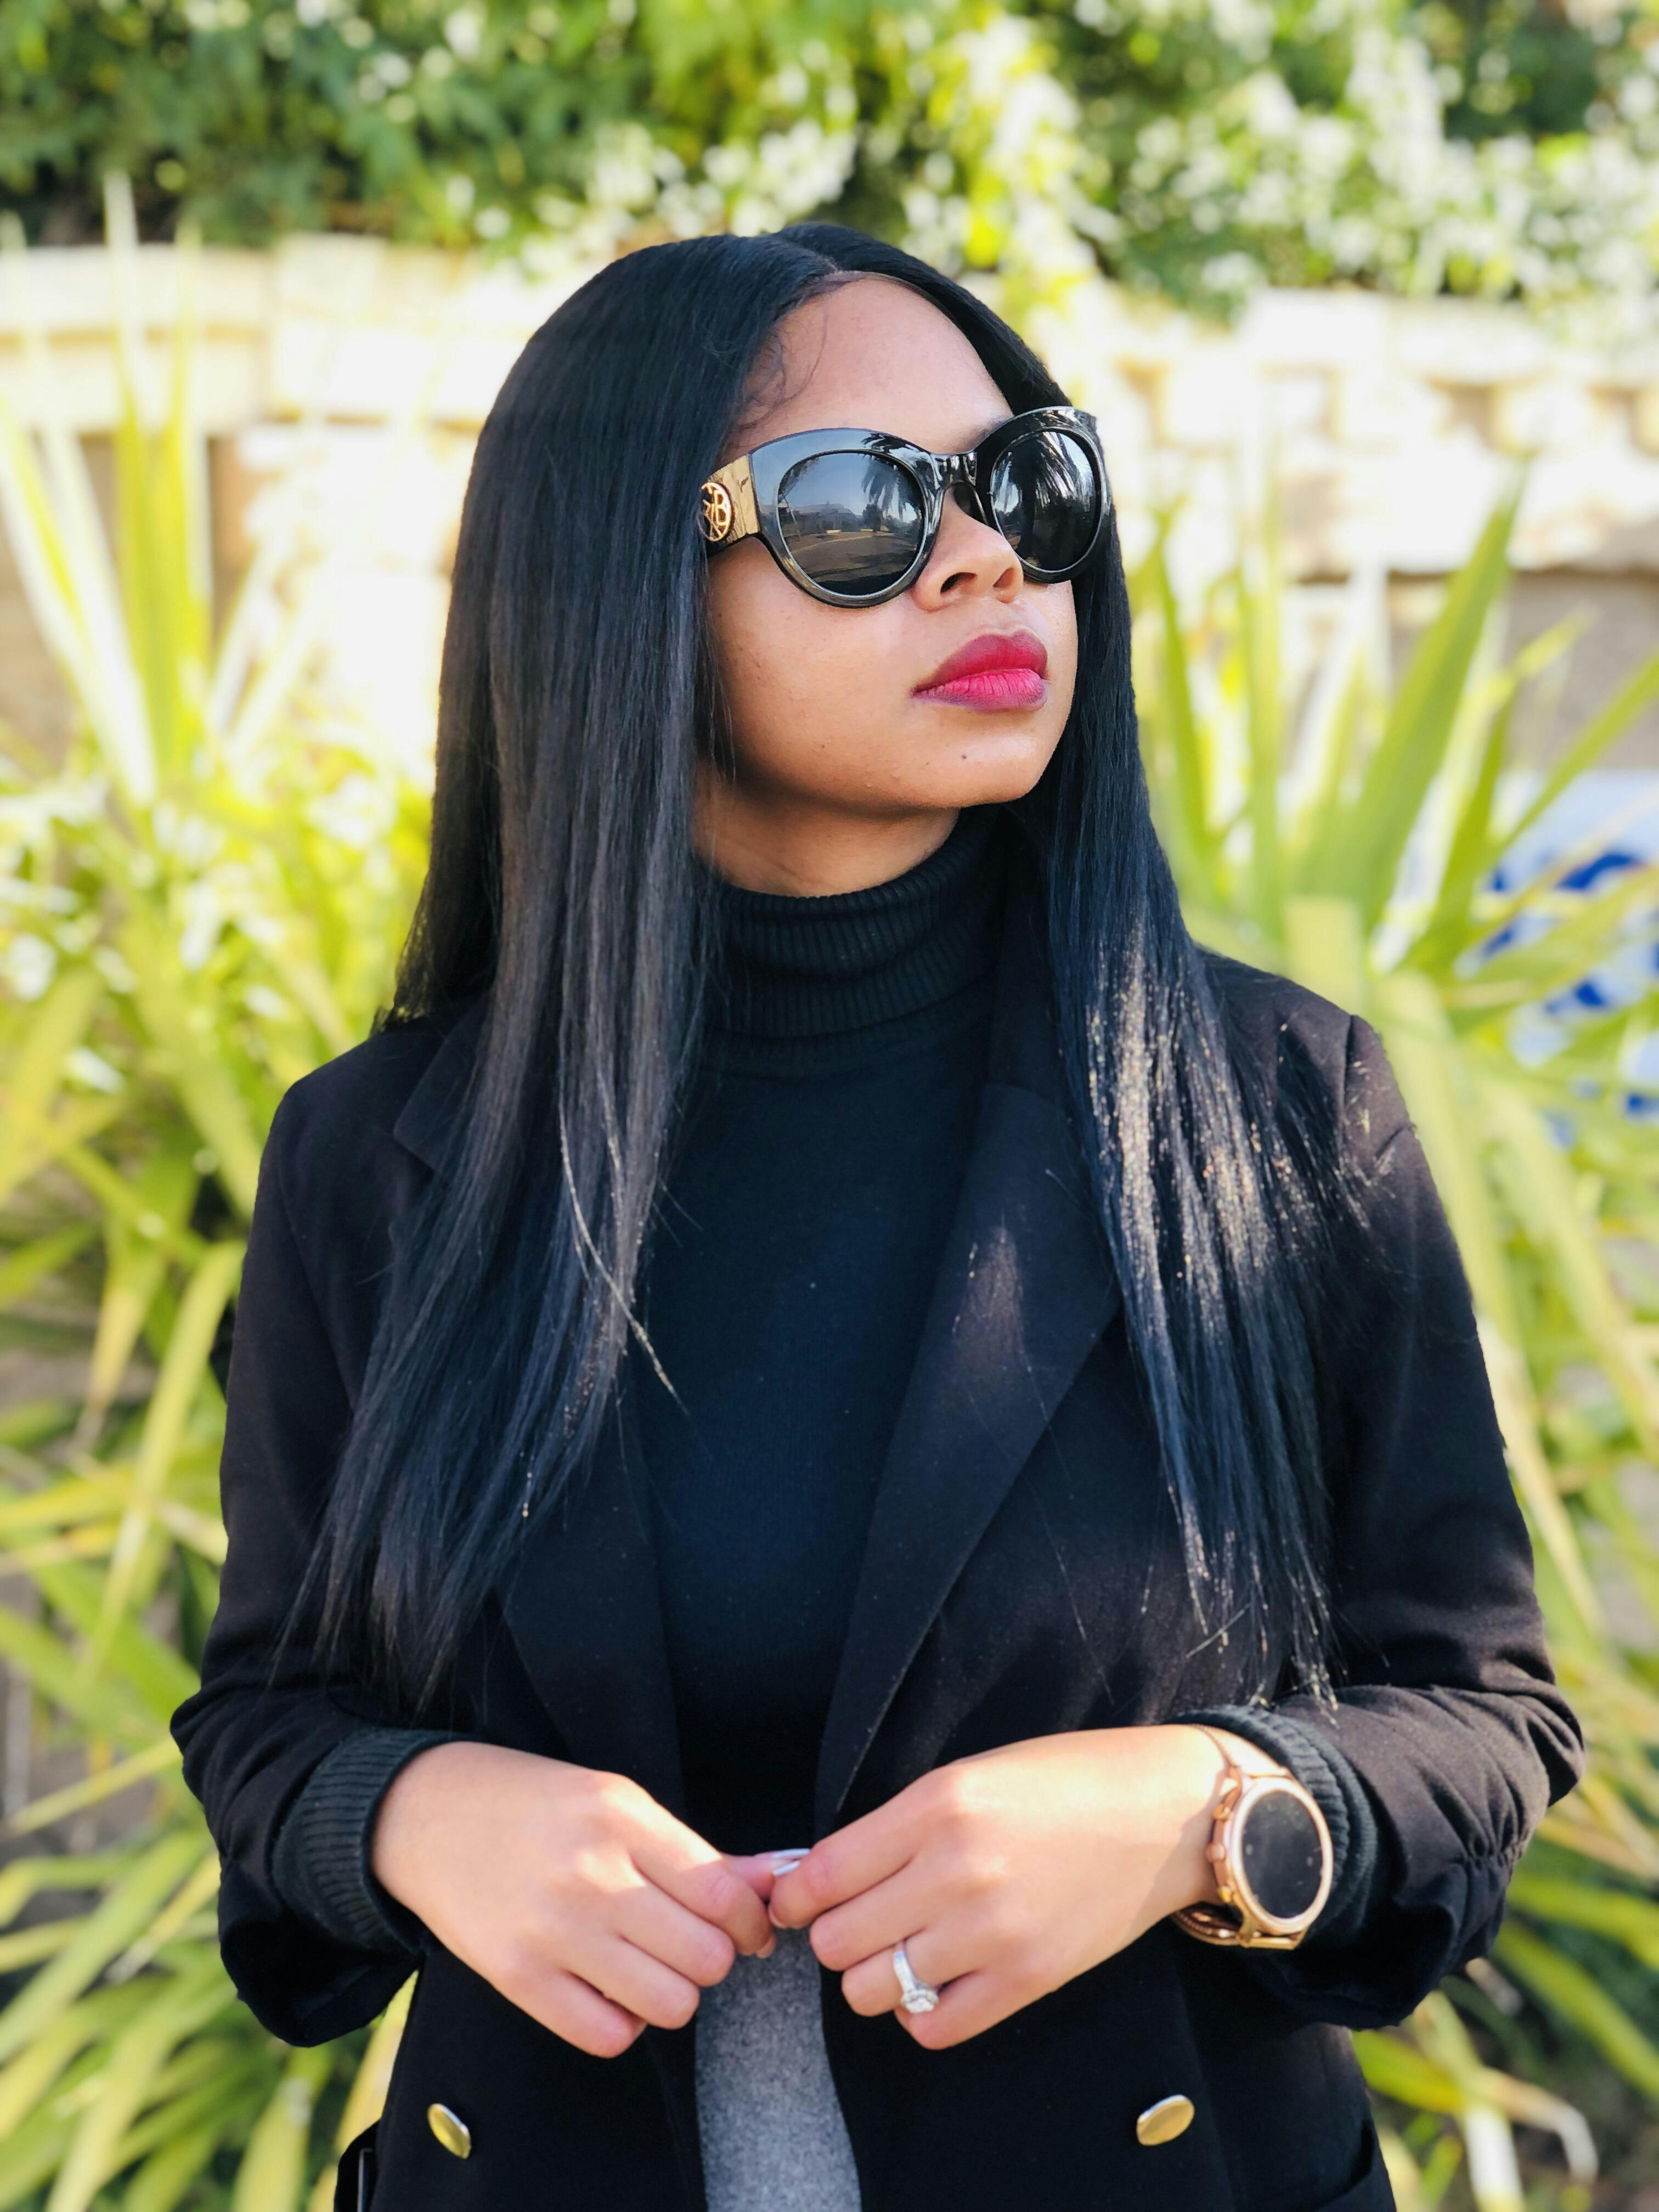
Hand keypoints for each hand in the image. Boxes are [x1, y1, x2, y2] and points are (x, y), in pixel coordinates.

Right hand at [372, 1742, 777, 2057]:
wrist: (428, 1815)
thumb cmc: (536, 1805)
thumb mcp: (618, 1801)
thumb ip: (696, 1851)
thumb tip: (774, 1882)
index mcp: (621, 1819)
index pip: (722, 1895)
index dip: (752, 1922)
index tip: (748, 1926)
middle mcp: (590, 1876)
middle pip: (705, 1957)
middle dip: (713, 1958)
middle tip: (690, 1941)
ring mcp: (551, 1932)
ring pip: (669, 2003)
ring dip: (674, 1992)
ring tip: (651, 1965)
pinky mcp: (517, 1979)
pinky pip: (608, 2036)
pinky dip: (624, 2022)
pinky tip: (610, 1988)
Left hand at [768, 1725, 1273, 2048]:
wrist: (1163, 1815)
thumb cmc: (1064, 1781)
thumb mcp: (968, 1775)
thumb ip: (896, 1825)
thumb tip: (817, 1874)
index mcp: (935, 1806)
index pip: (821, 1874)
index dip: (794, 1895)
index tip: (797, 1900)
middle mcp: (955, 1871)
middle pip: (836, 1941)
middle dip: (832, 1935)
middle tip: (855, 1922)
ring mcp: (991, 1933)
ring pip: (872, 1992)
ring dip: (871, 1977)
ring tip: (896, 1951)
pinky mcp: (1026, 1980)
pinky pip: (934, 2027)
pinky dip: (920, 2013)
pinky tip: (936, 1980)